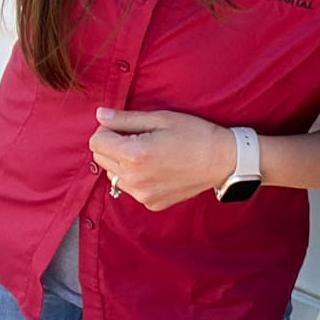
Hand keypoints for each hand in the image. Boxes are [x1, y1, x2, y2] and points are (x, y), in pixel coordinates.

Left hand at [89, 107, 236, 210]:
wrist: (222, 160)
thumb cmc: (195, 134)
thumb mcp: (161, 118)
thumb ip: (126, 119)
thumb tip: (99, 115)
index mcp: (135, 155)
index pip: (96, 142)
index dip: (107, 129)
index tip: (125, 126)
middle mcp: (134, 179)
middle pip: (100, 159)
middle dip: (112, 145)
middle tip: (139, 137)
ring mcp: (142, 195)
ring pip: (113, 174)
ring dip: (122, 162)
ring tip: (149, 153)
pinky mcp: (150, 203)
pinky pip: (130, 187)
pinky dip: (136, 177)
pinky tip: (157, 168)